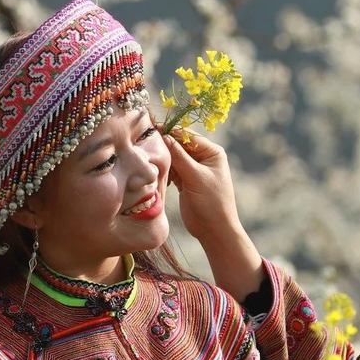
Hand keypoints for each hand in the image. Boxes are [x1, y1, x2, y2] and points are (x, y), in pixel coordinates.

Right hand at [164, 130, 263, 299]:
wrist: (214, 230)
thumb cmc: (211, 202)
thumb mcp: (195, 177)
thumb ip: (180, 156)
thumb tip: (165, 136)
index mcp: (212, 153)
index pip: (188, 136)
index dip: (170, 132)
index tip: (151, 129)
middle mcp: (204, 158)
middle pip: (180, 145)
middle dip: (165, 146)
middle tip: (145, 142)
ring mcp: (194, 170)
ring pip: (174, 158)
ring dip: (163, 159)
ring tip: (147, 158)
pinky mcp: (185, 181)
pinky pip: (172, 170)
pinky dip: (164, 171)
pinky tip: (155, 172)